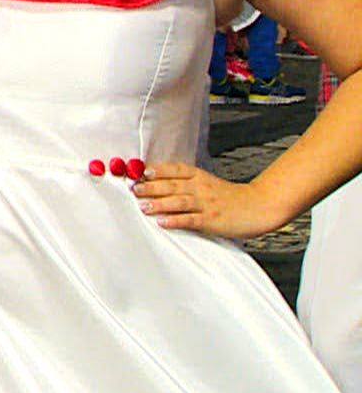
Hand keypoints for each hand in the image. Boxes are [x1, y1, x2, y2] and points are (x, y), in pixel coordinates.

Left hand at [132, 162, 292, 238]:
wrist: (260, 206)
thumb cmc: (231, 197)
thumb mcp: (208, 183)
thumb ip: (187, 182)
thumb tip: (159, 183)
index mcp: (200, 176)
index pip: (175, 170)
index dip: (157, 170)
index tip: (138, 171)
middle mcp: (201, 188)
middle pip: (172, 185)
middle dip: (150, 186)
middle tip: (133, 189)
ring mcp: (206, 204)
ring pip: (178, 202)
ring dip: (159, 203)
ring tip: (142, 206)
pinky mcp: (212, 220)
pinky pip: (191, 220)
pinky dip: (175, 220)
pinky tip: (163, 222)